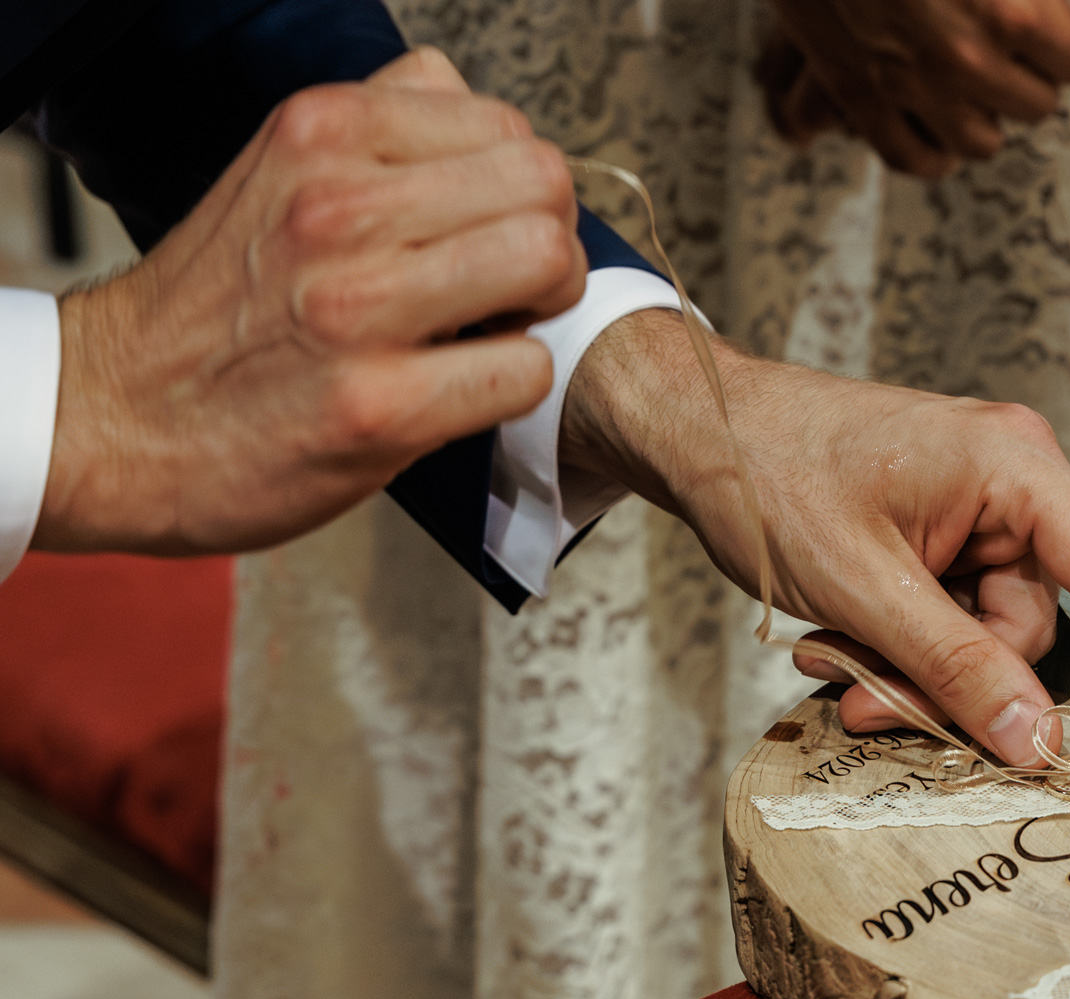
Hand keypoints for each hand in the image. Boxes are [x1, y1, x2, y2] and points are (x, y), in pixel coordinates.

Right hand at [35, 48, 584, 554]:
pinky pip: (524, 370)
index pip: (507, 128)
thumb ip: (381, 129)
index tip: (489, 233)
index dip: (522, 190)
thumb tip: (471, 106)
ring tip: (496, 329)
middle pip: (542, 186)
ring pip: (545, 262)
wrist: (115, 417)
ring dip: (544, 306)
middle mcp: (338, 208)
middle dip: (550, 240)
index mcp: (320, 133)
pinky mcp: (379, 407)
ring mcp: (357, 308)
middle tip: (515, 285)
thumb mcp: (279, 172)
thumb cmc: (216, 306)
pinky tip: (465, 386)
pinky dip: (514, 383)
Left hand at [561, 310, 1069, 764]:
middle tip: (868, 705)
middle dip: (951, 681)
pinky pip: (943, 617)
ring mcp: (971, 508)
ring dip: (909, 668)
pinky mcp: (936, 532)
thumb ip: (957, 668)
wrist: (695, 427)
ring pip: (978, 633)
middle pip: (1027, 625)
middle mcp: (1010, 482)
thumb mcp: (866, 588)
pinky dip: (895, 644)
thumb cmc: (770, 473)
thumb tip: (1040, 741)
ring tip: (831, 658)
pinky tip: (837, 639)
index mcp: (1017, 467)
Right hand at [759, 0, 1069, 178]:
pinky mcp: (859, 94)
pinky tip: (942, 134)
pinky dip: (934, 154)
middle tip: (1007, 44)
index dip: (1068, 41)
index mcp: (1012, 10)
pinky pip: (911, 158)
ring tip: (976, 84)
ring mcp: (908, 84)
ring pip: (981, 144)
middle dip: (1029, 75)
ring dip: (986, 116)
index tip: (1049, 25)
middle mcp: (964, 58)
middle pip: (1036, 106)